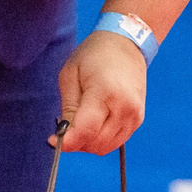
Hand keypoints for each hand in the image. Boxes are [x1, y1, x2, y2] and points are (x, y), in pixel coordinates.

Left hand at [55, 27, 146, 154]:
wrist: (126, 44)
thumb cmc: (94, 56)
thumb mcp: (70, 75)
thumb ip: (68, 109)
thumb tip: (63, 136)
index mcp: (106, 93)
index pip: (86, 130)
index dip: (68, 141)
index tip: (53, 140)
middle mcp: (125, 107)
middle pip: (95, 143)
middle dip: (77, 141)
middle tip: (66, 126)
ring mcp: (134, 115)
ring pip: (106, 147)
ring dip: (89, 142)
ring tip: (80, 122)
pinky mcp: (138, 120)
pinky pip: (116, 142)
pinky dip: (101, 139)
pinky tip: (94, 122)